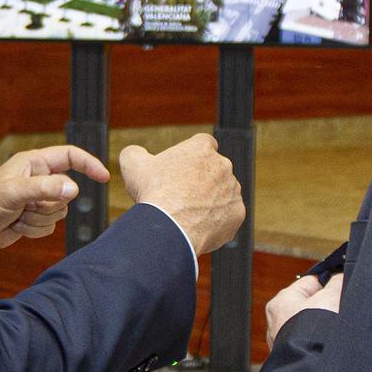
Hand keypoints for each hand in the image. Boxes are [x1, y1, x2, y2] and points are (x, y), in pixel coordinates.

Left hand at [0, 144, 108, 255]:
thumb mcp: (14, 192)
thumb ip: (45, 188)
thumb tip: (75, 188)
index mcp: (33, 163)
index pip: (70, 156)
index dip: (89, 164)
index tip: (104, 177)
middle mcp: (37, 179)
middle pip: (66, 191)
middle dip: (49, 204)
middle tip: (26, 207)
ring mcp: (35, 199)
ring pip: (59, 211)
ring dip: (39, 219)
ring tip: (17, 217)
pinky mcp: (33, 218)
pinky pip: (50, 226)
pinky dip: (35, 230)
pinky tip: (16, 227)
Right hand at [117, 133, 243, 255]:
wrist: (170, 227)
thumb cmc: (153, 193)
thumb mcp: (132, 164)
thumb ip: (134, 153)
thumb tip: (134, 153)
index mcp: (202, 148)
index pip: (203, 144)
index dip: (192, 157)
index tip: (182, 169)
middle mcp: (223, 165)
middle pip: (214, 170)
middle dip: (202, 181)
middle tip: (181, 196)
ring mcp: (233, 190)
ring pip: (223, 194)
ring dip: (210, 201)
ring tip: (188, 215)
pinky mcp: (238, 213)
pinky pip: (228, 216)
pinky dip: (217, 221)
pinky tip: (198, 227)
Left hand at [265, 273, 342, 348]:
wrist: (309, 366)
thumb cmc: (313, 331)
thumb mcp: (330, 298)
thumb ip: (336, 283)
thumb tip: (340, 276)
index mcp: (282, 300)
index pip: (311, 283)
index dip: (329, 286)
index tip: (341, 291)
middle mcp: (277, 319)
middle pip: (310, 304)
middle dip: (326, 307)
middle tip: (339, 312)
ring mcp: (282, 339)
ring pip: (310, 325)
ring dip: (323, 326)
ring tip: (333, 330)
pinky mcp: (291, 354)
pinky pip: (308, 342)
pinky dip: (318, 342)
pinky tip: (327, 344)